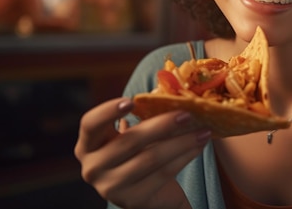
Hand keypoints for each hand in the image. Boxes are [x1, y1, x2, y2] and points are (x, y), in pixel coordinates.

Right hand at [74, 97, 210, 208]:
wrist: (146, 193)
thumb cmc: (137, 154)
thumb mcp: (133, 136)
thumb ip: (143, 118)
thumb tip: (172, 94)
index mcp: (88, 144)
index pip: (90, 124)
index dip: (108, 111)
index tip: (131, 101)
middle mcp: (92, 167)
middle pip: (130, 141)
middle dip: (163, 125)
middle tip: (187, 114)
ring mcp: (110, 187)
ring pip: (151, 158)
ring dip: (181, 142)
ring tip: (202, 131)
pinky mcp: (132, 200)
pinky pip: (163, 174)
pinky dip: (184, 157)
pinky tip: (197, 146)